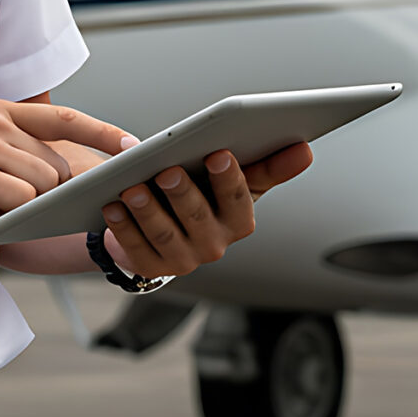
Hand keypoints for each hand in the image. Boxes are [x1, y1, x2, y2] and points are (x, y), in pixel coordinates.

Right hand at [0, 99, 133, 242]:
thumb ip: (11, 149)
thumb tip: (57, 175)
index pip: (65, 117)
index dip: (103, 132)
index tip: (133, 145)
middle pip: (58, 164)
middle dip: (47, 192)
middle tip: (6, 201)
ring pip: (44, 184)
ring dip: (23, 206)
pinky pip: (22, 201)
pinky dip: (9, 216)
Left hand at [102, 142, 313, 277]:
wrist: (170, 231)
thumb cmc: (207, 196)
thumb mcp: (238, 180)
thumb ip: (269, 165)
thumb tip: (305, 149)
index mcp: (239, 221)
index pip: (238, 199)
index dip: (228, 178)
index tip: (218, 153)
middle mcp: (214, 245)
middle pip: (197, 217)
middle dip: (182, 193)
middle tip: (167, 170)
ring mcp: (182, 259)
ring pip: (164, 234)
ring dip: (148, 210)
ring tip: (132, 187)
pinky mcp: (150, 267)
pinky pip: (135, 247)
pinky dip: (123, 226)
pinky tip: (112, 205)